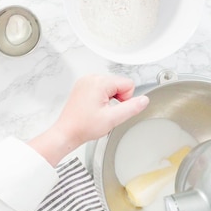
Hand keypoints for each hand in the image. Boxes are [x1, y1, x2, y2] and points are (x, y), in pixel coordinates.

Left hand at [29, 74, 148, 165]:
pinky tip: (93, 109)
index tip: (113, 109)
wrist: (66, 132)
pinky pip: (101, 89)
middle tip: (104, 112)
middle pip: (119, 84)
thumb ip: (131, 108)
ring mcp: (85, 81)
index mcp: (99, 82)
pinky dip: (101, 99)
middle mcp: (91, 78)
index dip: (125, 99)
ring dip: (109, 99)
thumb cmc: (83, 126)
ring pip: (110, 87)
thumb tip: (144, 100)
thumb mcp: (112, 119)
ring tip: (98, 111)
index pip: (128, 84)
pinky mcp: (82, 87)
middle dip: (117, 99)